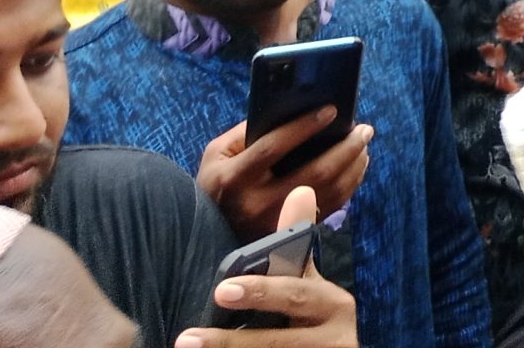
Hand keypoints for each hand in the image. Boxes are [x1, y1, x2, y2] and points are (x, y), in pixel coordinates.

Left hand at [177, 186, 358, 347]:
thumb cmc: (313, 317)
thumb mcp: (309, 282)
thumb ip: (298, 247)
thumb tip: (301, 190)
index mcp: (332, 304)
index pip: (296, 293)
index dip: (262, 292)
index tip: (223, 289)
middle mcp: (335, 337)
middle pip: (280, 340)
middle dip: (233, 339)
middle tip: (188, 338)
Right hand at [198, 110, 372, 238]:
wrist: (209, 234)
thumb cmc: (216, 185)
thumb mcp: (218, 154)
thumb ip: (247, 132)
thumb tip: (288, 110)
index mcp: (235, 178)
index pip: (273, 147)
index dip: (304, 127)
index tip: (332, 110)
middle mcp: (257, 203)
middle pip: (315, 173)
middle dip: (346, 147)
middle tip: (364, 128)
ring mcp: (277, 223)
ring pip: (329, 192)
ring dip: (354, 165)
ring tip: (363, 144)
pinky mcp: (291, 234)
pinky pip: (330, 207)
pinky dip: (349, 184)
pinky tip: (356, 166)